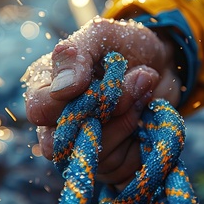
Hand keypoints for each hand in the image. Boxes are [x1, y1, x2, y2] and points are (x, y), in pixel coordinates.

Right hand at [23, 17, 181, 189]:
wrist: (165, 64)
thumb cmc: (127, 47)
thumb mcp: (101, 36)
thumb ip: (75, 54)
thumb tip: (62, 88)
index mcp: (46, 89)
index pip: (38, 110)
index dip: (64, 102)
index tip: (95, 83)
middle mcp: (59, 123)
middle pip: (61, 142)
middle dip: (106, 113)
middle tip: (135, 81)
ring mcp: (84, 146)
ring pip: (95, 154)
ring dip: (128, 118)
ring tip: (143, 90)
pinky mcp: (111, 164)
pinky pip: (120, 167)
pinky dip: (140, 138)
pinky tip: (145, 115)